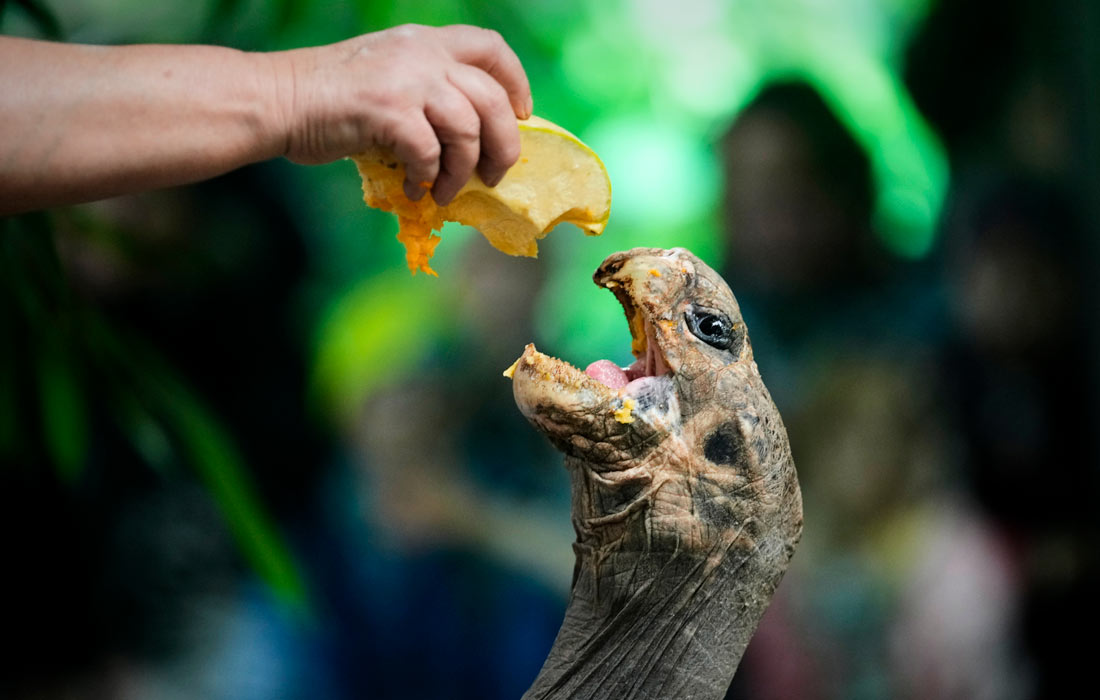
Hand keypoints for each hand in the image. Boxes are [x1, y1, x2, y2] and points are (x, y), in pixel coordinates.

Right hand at [271, 24, 532, 204]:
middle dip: (504, 144)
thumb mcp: (387, 76)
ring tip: (446, 191)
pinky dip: (428, 177)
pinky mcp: (388, 110)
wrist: (278, 99)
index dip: (516, 83)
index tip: (521, 115)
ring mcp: (406, 79)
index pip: (490, 48)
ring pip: (468, 129)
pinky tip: (415, 188)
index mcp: (425, 41)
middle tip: (495, 174)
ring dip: (463, 171)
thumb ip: (428, 93)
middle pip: (493, 98)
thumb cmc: (329, 99)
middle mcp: (422, 53)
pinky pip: (430, 152)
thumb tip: (472, 141)